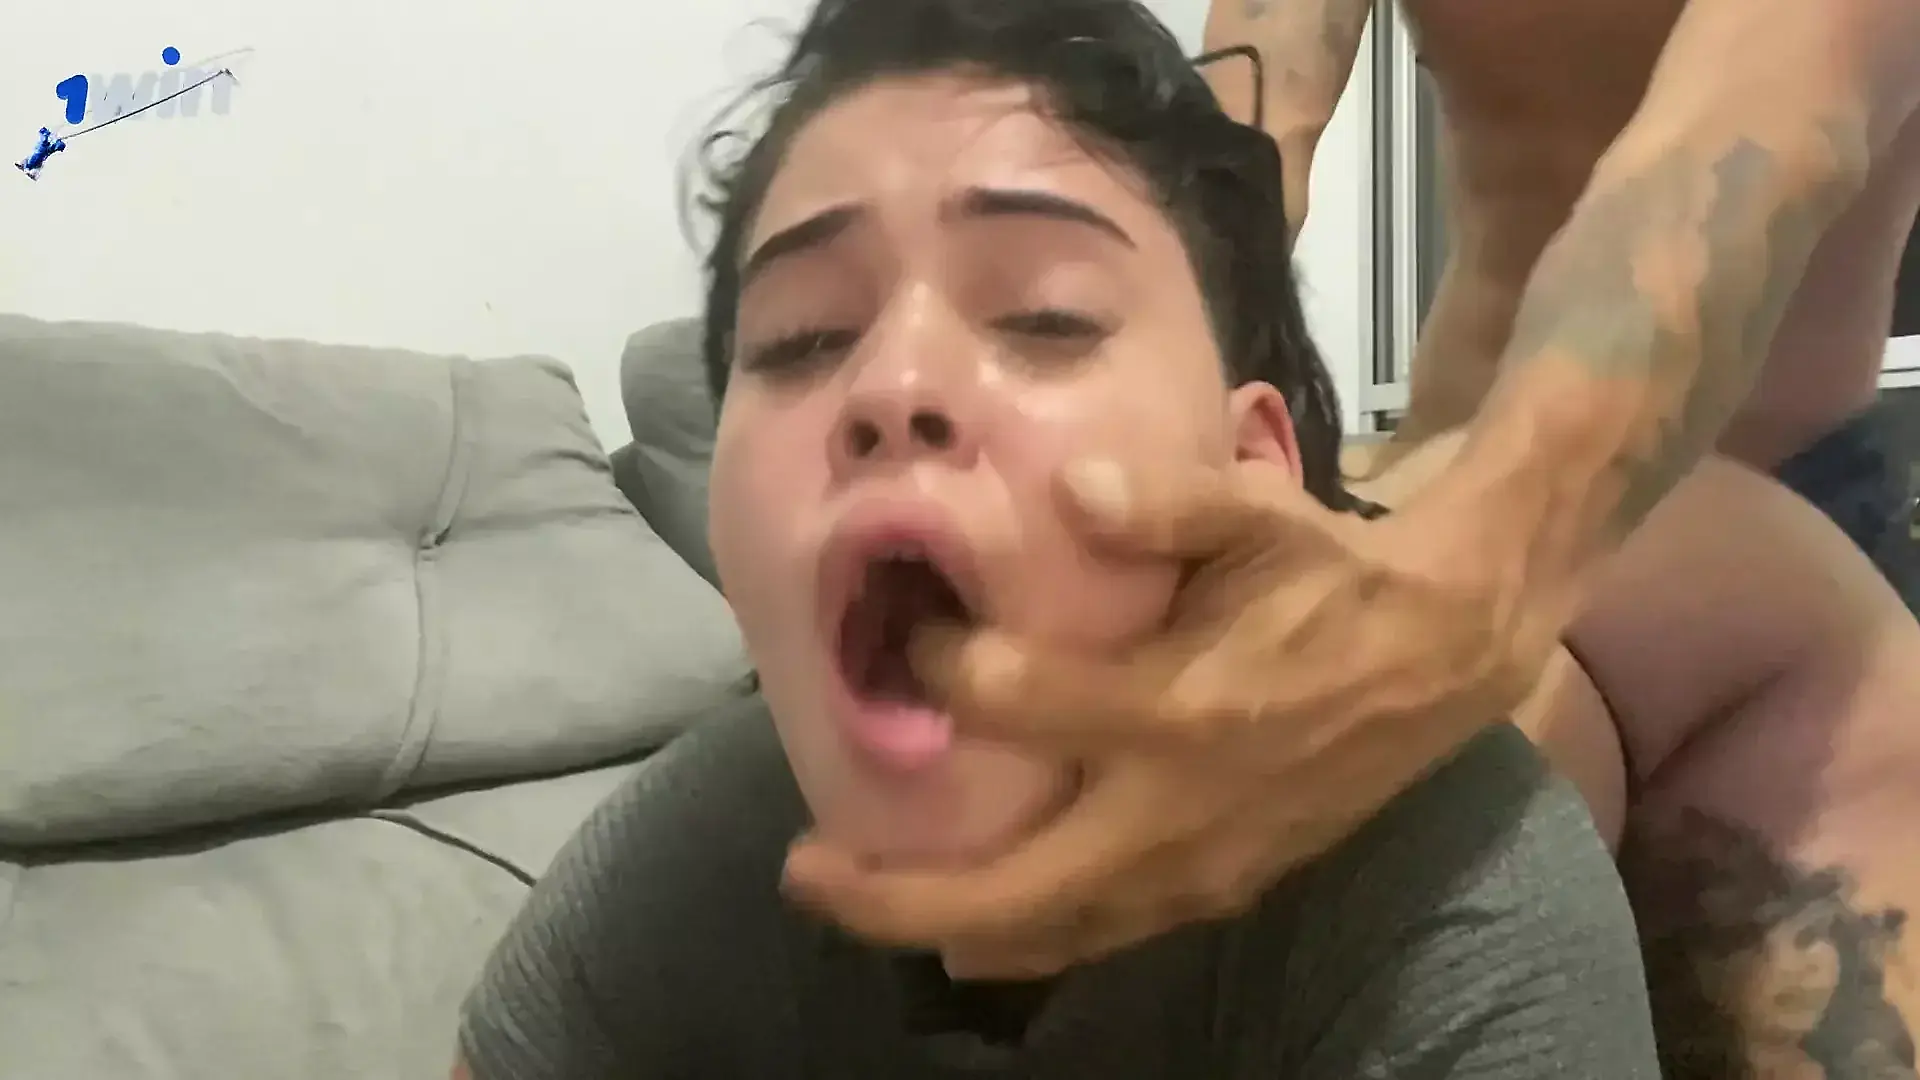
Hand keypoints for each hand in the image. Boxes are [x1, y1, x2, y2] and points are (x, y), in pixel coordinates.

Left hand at [782, 456, 1567, 977]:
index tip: (912, 638)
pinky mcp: (1221, 888)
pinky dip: (1027, 941)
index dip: (942, 672)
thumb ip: (1167, 502)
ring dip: (947, 929)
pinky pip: (1106, 934)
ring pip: (1057, 933)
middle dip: (899, 894)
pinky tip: (967, 935)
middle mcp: (1180, 810)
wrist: (1442, 657)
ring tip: (858, 903)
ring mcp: (1202, 867)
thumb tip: (1070, 487)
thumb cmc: (1332, 576)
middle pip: (1017, 888)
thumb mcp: (1261, 516)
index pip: (1016, 704)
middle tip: (804, 872)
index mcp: (1180, 705)